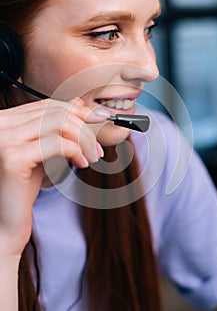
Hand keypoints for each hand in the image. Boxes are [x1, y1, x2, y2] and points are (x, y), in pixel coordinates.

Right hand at [0, 98, 106, 256]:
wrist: (6, 220)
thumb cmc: (23, 185)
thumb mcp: (42, 149)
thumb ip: (56, 128)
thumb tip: (79, 104)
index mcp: (6, 120)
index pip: (47, 105)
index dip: (76, 110)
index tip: (98, 119)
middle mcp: (1, 125)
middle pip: (54, 111)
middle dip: (83, 127)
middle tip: (97, 147)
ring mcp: (5, 139)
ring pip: (58, 122)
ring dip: (83, 138)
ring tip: (92, 157)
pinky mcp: (13, 158)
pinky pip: (57, 143)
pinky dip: (76, 150)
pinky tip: (81, 163)